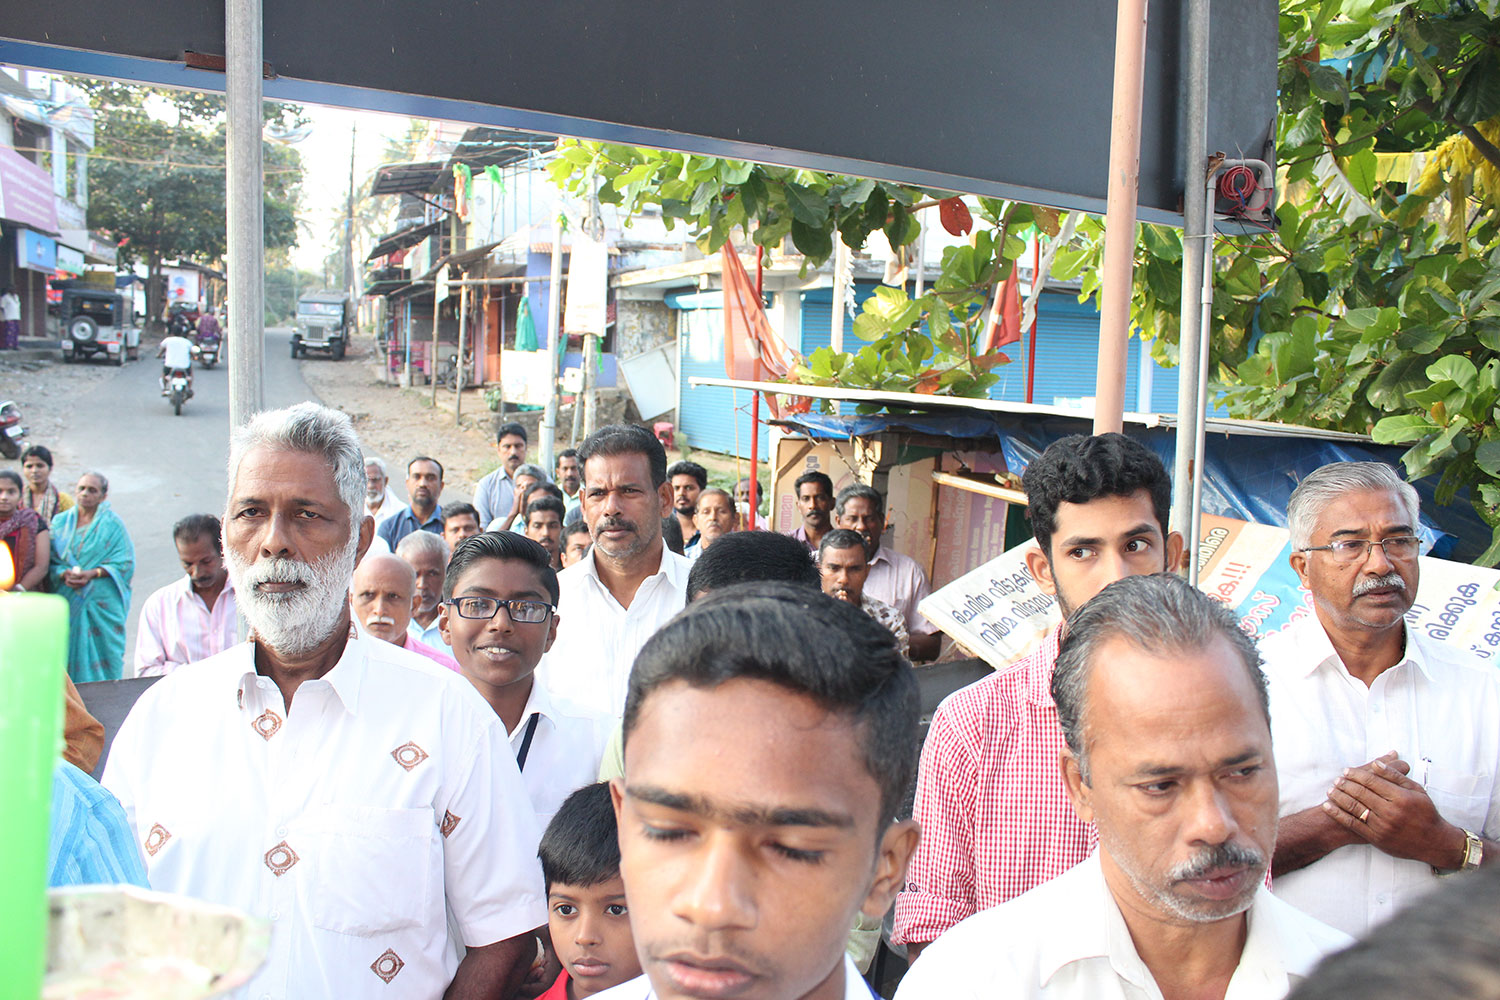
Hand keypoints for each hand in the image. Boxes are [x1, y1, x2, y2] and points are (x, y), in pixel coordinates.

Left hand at [1323, 752, 1465, 867]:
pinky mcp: (1376, 838)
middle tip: (1337, 779)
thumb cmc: (1426, 813)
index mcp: (1401, 798)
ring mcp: (1382, 826)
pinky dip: (1337, 814)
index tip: (1346, 770)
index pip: (1372, 781)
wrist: (1434, 843)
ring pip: (1354, 807)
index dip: (1356, 774)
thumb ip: (1395, 776)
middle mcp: (1391, 812)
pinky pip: (1352, 824)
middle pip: (1361, 793)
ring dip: (1339, 797)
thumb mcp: (1416, 791)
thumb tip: (1376, 763)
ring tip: (1331, 789)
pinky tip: (1328, 806)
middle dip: (1345, 784)